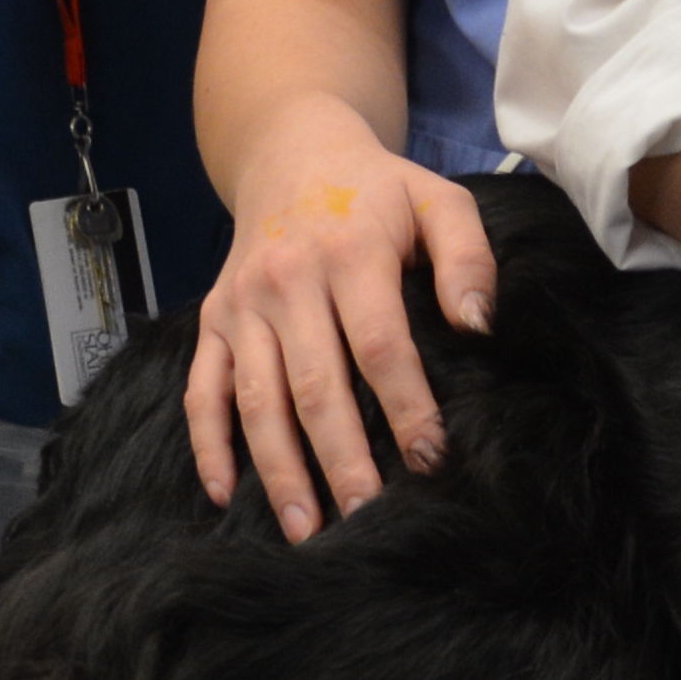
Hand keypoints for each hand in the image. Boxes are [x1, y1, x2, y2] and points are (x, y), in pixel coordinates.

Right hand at [186, 134, 501, 537]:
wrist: (290, 149)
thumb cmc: (377, 188)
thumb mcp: (438, 200)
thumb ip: (467, 258)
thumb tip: (478, 324)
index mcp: (350, 252)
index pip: (380, 346)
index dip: (405, 407)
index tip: (431, 459)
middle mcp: (287, 282)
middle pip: (314, 386)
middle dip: (342, 459)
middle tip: (367, 518)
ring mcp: (242, 305)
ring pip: (257, 400)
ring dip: (279, 470)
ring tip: (307, 529)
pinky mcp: (213, 321)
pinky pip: (202, 390)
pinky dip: (207, 444)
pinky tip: (226, 494)